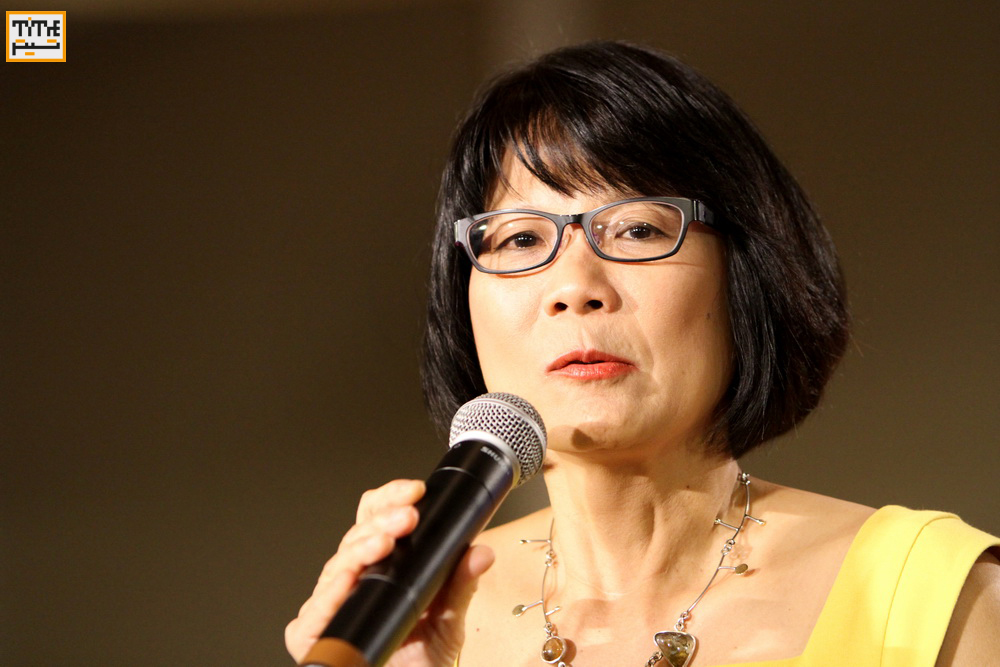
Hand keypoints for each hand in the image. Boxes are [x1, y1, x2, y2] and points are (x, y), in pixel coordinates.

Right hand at [285, 479, 494, 666]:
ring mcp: (332, 604)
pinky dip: (329, 595)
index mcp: (382, 565)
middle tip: (407, 517)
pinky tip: (346, 580)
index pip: (375, 517)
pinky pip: (313, 613)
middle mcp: (354, 579)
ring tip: (383, 543)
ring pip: (337, 566)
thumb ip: (461, 584)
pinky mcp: (312, 635)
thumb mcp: (449, 618)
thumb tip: (482, 552)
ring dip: (360, 549)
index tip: (415, 491)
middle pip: (356, 535)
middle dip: (382, 520)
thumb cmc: (422, 657)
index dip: (391, 498)